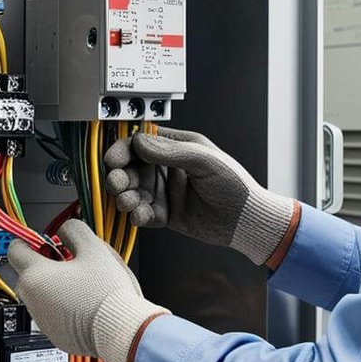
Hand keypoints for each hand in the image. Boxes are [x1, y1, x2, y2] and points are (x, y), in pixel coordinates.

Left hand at [7, 220, 168, 361]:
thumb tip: (66, 230)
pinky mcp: (55, 335)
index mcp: (35, 276)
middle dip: (46, 264)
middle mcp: (32, 300)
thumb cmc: (106, 293)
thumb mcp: (94, 247)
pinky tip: (86, 302)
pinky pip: (53, 314)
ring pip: (41, 294)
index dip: (28, 240)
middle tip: (70, 260)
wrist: (121, 330)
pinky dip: (64, 306)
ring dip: (55, 286)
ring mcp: (43, 320)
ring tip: (84, 283)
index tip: (41, 240)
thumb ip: (73, 231)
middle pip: (28, 273)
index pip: (15, 249)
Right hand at [103, 126, 297, 265]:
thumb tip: (140, 141)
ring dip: (125, 196)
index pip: (140, 143)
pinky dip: (137, 215)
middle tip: (117, 183)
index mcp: (176, 147)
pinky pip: (143, 213)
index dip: (123, 150)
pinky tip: (140, 215)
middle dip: (120, 176)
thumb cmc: (235, 184)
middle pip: (131, 168)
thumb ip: (171, 151)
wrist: (246, 220)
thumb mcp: (204, 160)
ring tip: (128, 202)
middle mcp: (167, 168)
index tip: (114, 160)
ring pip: (133, 191)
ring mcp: (165, 191)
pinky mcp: (165, 214)